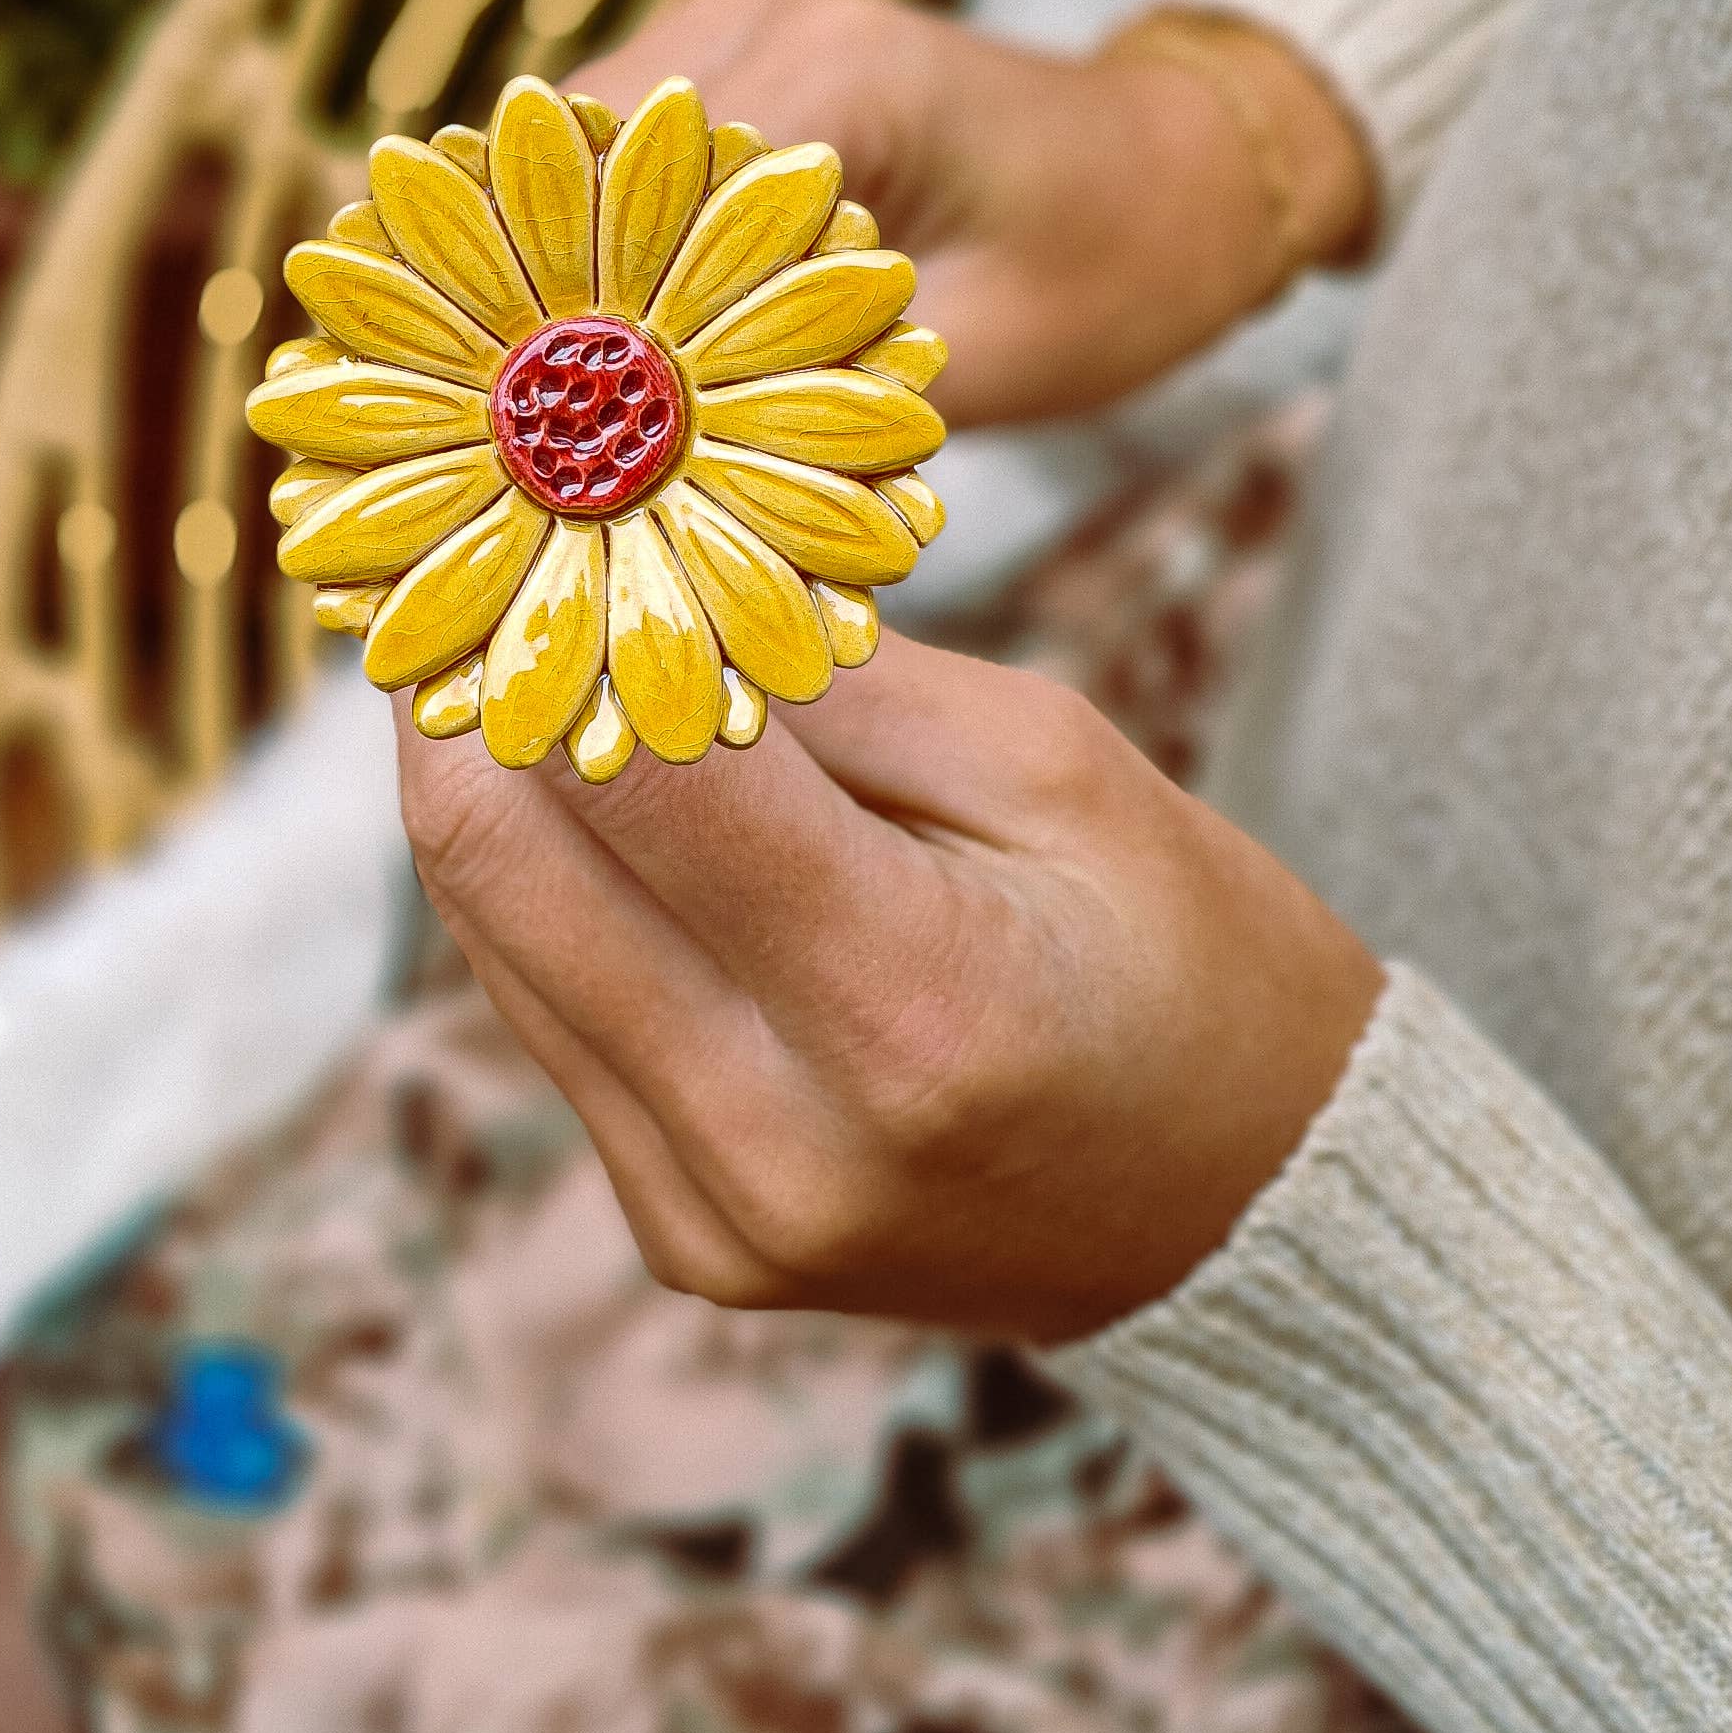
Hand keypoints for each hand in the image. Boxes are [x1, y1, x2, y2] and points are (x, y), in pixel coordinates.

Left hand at [397, 626, 1384, 1340]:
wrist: (1257, 1217)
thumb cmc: (1192, 959)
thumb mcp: (1050, 763)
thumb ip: (822, 676)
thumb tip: (625, 562)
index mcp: (910, 1008)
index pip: (632, 766)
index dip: (559, 608)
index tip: (542, 494)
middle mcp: (780, 1139)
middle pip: (497, 856)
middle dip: (474, 680)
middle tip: (487, 551)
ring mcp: (717, 1214)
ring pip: (490, 933)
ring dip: (491, 777)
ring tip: (529, 646)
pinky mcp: (687, 1238)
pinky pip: (547, 1019)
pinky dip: (551, 890)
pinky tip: (592, 793)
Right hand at [589, 0, 1372, 429]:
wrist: (1192, 168)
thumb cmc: (1124, 260)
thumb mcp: (992, 355)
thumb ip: (836, 401)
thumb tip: (682, 487)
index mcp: (839, 64)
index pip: (637, 188)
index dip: (579, 317)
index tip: (548, 442)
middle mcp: (762, 15)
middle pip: (573, 166)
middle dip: (547, 303)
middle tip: (524, 447)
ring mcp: (737, 26)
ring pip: (576, 165)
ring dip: (565, 281)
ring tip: (551, 417)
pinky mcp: (732, 67)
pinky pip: (624, 169)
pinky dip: (606, 260)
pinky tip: (603, 366)